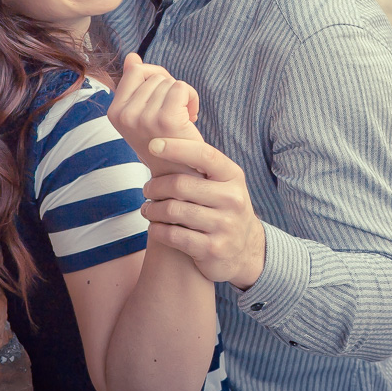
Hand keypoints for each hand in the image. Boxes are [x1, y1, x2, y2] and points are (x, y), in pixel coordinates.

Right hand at [108, 54, 201, 175]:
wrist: (181, 175)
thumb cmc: (165, 142)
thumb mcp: (144, 114)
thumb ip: (136, 85)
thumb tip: (132, 57)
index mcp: (115, 112)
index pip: (136, 70)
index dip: (156, 80)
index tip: (162, 101)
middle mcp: (125, 115)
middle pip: (156, 75)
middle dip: (169, 90)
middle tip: (173, 116)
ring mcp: (144, 118)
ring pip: (170, 81)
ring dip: (183, 96)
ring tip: (181, 120)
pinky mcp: (166, 119)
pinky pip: (182, 87)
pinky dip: (193, 98)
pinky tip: (192, 117)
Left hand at [141, 137, 265, 288]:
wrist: (245, 250)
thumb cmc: (223, 208)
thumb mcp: (223, 184)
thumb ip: (200, 167)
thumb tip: (163, 140)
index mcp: (233, 177)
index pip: (204, 155)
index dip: (177, 148)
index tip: (153, 145)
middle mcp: (232, 199)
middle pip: (180, 185)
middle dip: (155, 186)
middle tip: (146, 190)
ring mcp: (224, 225)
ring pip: (173, 211)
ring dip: (151, 210)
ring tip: (148, 209)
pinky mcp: (212, 249)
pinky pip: (173, 236)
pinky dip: (157, 230)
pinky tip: (155, 227)